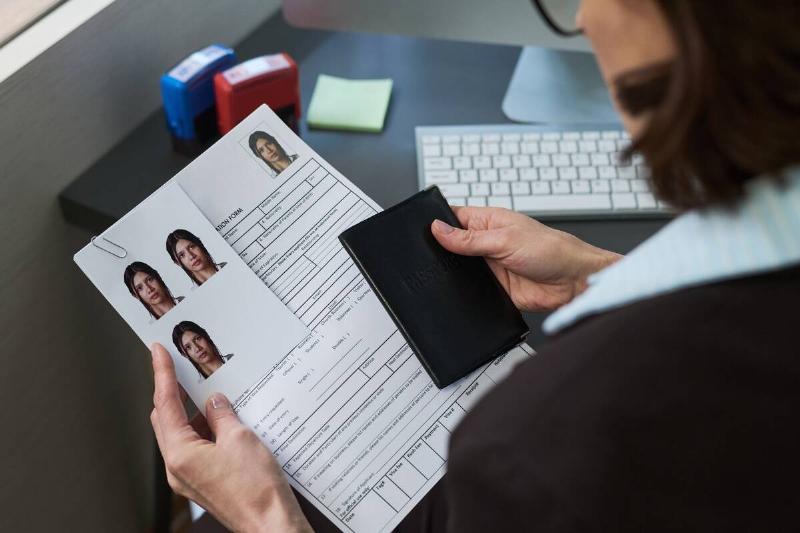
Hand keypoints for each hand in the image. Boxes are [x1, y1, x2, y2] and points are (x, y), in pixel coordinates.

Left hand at [150, 343, 311, 532]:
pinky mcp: (205, 481)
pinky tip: (225, 419)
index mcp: (180, 454)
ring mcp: (190, 477)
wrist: (270, 523)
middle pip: (167, 419)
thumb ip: (222, 414)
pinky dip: (206, 429)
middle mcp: (178, 467)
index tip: (158, 353)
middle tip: (181, 366)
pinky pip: (198, 447)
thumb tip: (214, 401)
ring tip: (213, 391)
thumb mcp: (240, 438)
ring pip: (183, 433)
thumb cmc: (256, 490)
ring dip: (194, 411)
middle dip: (174, 391)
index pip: (166, 404)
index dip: (162, 374)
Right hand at [431, 207, 620, 310]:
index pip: (454, 218)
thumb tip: (438, 229)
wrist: (572, 282)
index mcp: (489, 221)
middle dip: (441, 250)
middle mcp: (487, 243)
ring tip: (442, 273)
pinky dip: (463, 291)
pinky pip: (470, 290)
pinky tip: (457, 291)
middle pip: (452, 245)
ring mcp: (489, 266)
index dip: (437, 222)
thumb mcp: (505, 239)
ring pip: (459, 269)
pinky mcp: (493, 288)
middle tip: (427, 255)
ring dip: (452, 272)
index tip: (420, 229)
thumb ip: (469, 238)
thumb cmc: (552, 250)